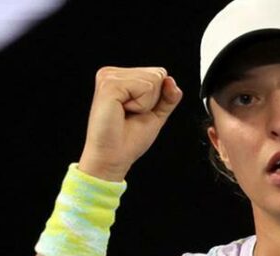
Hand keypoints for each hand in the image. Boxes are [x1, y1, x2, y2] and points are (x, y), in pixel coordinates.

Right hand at [78, 66, 182, 180]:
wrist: (113, 157)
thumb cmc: (129, 139)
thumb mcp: (156, 114)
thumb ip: (168, 97)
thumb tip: (171, 80)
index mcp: (121, 77)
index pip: (158, 74)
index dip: (157, 98)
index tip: (137, 112)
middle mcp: (112, 74)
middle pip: (157, 74)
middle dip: (152, 100)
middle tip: (131, 114)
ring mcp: (109, 77)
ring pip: (153, 80)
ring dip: (146, 104)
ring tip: (126, 113)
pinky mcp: (109, 85)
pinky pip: (145, 87)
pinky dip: (141, 105)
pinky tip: (123, 112)